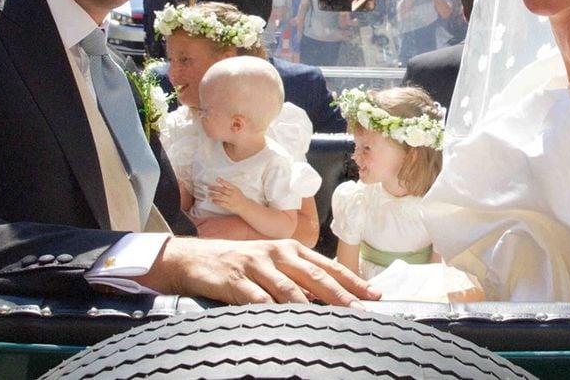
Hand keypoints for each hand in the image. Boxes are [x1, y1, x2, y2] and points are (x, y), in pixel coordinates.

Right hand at [136, 237, 380, 305]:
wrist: (195, 258)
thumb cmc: (240, 264)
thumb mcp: (271, 264)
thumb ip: (297, 278)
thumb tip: (329, 299)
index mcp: (290, 249)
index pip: (328, 266)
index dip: (352, 281)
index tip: (374, 294)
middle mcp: (277, 254)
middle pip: (314, 276)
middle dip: (340, 294)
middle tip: (360, 310)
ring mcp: (256, 265)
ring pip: (288, 288)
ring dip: (310, 305)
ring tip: (329, 320)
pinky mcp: (235, 280)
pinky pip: (256, 298)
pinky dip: (270, 309)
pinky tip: (283, 320)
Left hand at [208, 178, 247, 214]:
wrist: (245, 206)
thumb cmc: (239, 197)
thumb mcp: (236, 190)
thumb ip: (229, 187)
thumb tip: (221, 182)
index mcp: (234, 189)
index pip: (227, 184)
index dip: (222, 181)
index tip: (217, 179)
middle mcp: (232, 194)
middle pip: (222, 190)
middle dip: (215, 188)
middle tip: (209, 187)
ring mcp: (230, 200)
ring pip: (221, 197)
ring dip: (214, 195)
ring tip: (209, 194)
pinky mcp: (229, 206)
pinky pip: (221, 203)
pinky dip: (216, 202)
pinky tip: (213, 200)